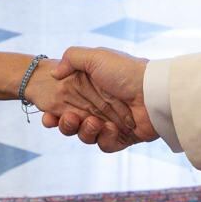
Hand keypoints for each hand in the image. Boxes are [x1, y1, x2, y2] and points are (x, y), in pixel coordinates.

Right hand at [40, 46, 155, 151]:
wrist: (153, 92)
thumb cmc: (125, 72)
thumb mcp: (96, 56)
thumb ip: (71, 58)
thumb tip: (54, 73)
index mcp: (91, 89)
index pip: (66, 104)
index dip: (54, 113)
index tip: (47, 116)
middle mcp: (99, 107)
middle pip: (72, 124)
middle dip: (65, 124)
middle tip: (69, 118)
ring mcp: (111, 123)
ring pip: (86, 136)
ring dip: (85, 132)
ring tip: (94, 122)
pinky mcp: (123, 137)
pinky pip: (105, 145)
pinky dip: (105, 139)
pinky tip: (110, 129)